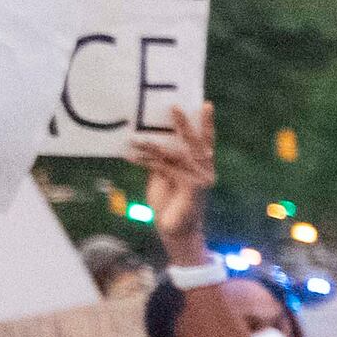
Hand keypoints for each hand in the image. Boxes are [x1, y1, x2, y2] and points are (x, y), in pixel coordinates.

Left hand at [130, 104, 214, 257]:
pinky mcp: (192, 187)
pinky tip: (130, 156)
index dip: (206, 123)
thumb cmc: (170, 205)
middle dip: (185, 124)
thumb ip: (163, 161)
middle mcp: (206, 171)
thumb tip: (151, 142)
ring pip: (177, 154)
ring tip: (136, 137)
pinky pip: (167, 168)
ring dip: (153, 145)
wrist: (176, 232)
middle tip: (174, 106)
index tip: (204, 104)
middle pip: (196, 142)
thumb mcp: (165, 177)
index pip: (205, 141)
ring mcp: (201, 179)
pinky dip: (147, 161)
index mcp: (203, 167)